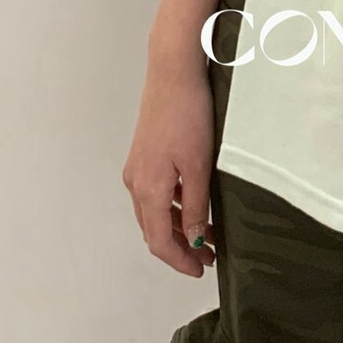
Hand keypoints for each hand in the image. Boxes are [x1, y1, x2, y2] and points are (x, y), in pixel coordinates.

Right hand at [123, 58, 218, 277]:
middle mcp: (135, 182)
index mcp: (147, 189)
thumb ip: (196, 205)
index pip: (159, 241)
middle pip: (153, 230)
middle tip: (208, 258)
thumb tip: (196, 239)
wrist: (172, 72)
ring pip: (153, 213)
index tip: (201, 270)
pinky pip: (154, 194)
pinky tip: (193, 205)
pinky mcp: (143, 156)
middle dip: (179, 248)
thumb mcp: (199, 164)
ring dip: (176, 229)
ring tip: (206, 236)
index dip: (180, 261)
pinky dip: (171, 208)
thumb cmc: (188, 114)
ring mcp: (136, 168)